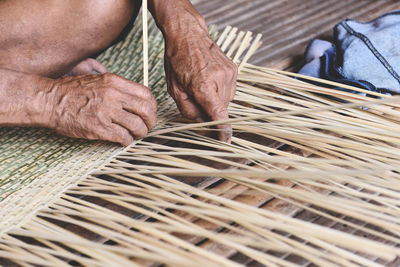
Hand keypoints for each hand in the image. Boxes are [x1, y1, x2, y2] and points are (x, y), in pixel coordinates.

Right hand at [45, 73, 156, 145]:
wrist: (50, 100)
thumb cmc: (72, 91)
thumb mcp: (97, 77)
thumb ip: (116, 84)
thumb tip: (134, 93)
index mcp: (115, 82)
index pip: (146, 94)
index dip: (152, 106)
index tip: (150, 113)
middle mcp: (113, 95)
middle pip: (146, 110)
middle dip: (151, 122)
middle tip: (147, 127)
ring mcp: (106, 112)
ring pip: (137, 126)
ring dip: (140, 133)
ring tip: (136, 135)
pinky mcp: (99, 128)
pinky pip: (123, 137)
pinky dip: (126, 141)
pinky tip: (123, 141)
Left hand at [164, 23, 237, 141]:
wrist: (188, 34)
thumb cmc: (177, 61)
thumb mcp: (175, 89)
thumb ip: (188, 110)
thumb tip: (202, 122)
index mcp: (203, 86)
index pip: (219, 114)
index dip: (223, 131)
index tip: (225, 142)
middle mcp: (220, 79)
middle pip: (221, 109)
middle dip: (210, 110)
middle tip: (196, 98)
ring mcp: (230, 73)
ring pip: (226, 101)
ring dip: (216, 100)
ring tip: (202, 85)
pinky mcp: (234, 69)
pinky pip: (230, 90)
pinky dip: (220, 91)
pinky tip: (209, 80)